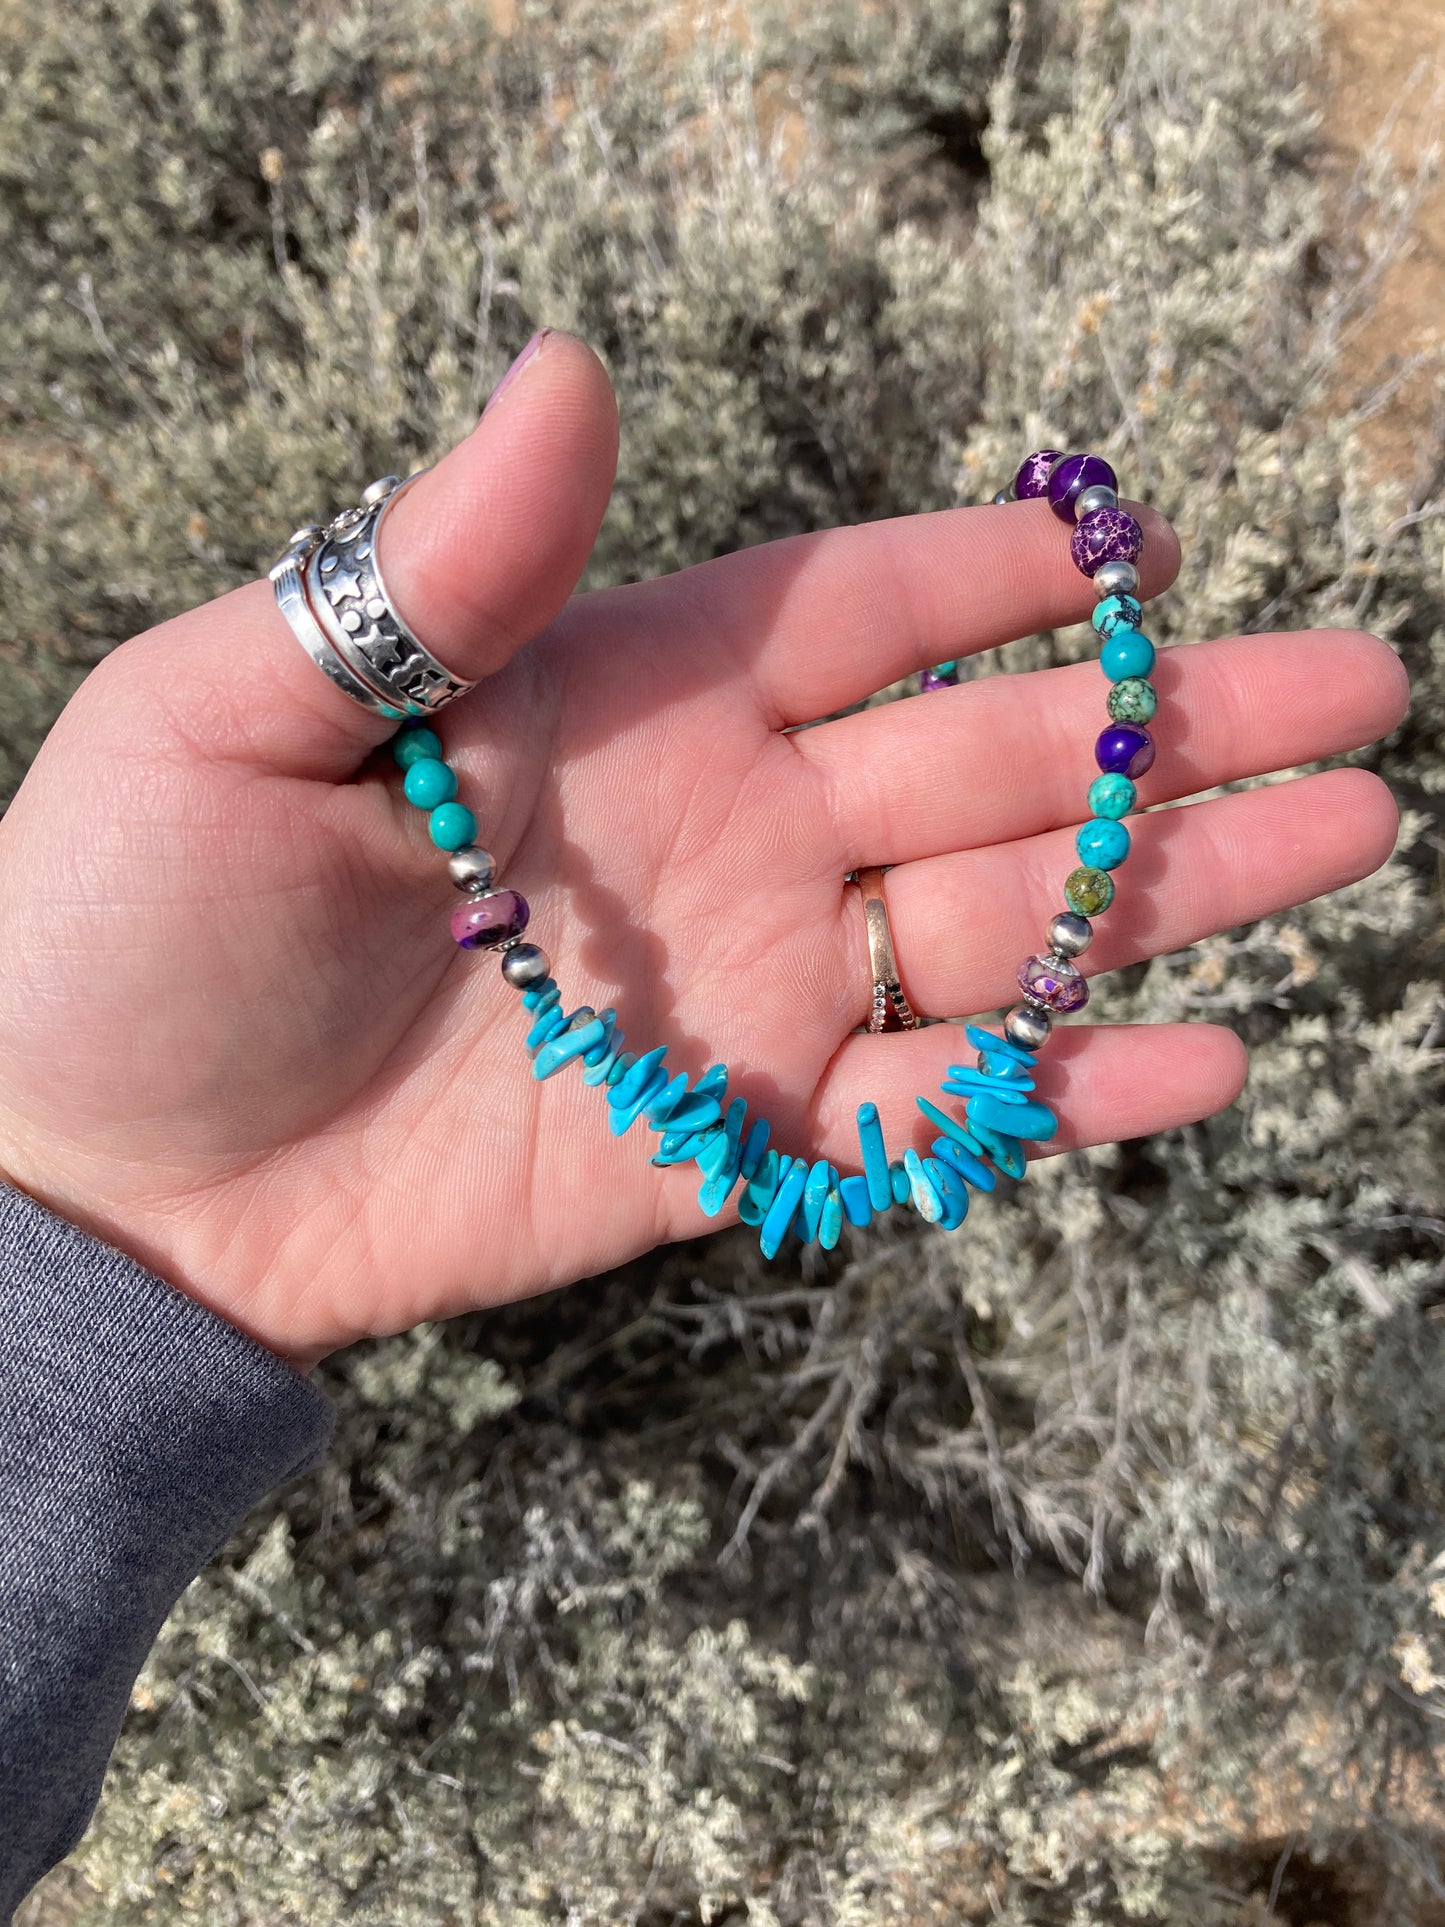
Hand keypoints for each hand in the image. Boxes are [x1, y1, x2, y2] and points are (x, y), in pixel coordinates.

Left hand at [0, 332, 1407, 1365]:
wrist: (102, 1181)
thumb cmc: (126, 920)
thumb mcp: (238, 711)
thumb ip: (435, 571)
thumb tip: (570, 369)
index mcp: (623, 697)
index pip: (856, 611)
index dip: (999, 576)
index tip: (1141, 542)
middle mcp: (718, 829)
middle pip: (984, 764)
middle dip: (1166, 729)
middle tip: (1352, 694)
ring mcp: (741, 988)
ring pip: (995, 929)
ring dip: (1165, 892)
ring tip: (1340, 844)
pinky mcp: (732, 1140)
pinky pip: (929, 1111)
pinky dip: (1059, 1092)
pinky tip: (1196, 1054)